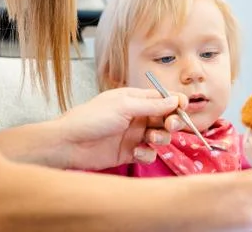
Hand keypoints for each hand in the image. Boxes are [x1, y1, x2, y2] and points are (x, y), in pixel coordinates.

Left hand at [56, 87, 187, 169]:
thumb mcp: (124, 106)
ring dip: (161, 138)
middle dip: (172, 122)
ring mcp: (134, 135)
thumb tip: (175, 100)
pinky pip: (149, 153)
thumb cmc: (91, 118)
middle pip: (166, 118)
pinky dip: (148, 153)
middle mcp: (138, 116)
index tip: (182, 108)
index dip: (175, 103)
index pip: (163, 98)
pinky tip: (136, 153)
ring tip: (151, 139)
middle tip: (170, 125)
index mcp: (136, 99)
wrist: (69, 144)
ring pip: (160, 136)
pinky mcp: (130, 152)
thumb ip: (152, 105)